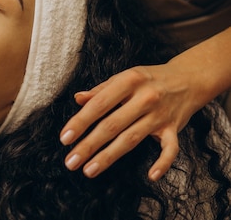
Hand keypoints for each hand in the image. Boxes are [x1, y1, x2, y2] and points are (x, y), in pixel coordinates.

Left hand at [59, 63, 205, 181]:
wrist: (188, 78)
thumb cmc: (148, 79)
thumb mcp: (124, 77)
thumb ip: (101, 90)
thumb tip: (78, 99)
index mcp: (128, 81)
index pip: (99, 104)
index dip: (80, 122)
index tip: (64, 138)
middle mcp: (145, 98)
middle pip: (112, 125)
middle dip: (89, 145)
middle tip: (71, 162)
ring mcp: (160, 114)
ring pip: (131, 139)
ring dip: (109, 156)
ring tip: (89, 170)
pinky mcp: (175, 128)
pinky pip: (170, 149)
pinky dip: (163, 163)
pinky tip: (150, 176)